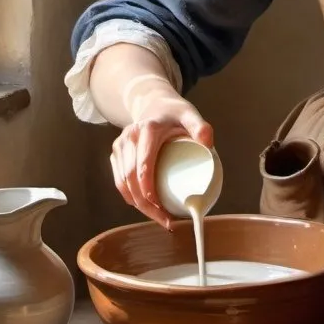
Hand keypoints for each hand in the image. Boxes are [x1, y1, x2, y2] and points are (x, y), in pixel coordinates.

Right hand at [110, 93, 213, 230]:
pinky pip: (120, 181)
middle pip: (130, 179)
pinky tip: (147, 208)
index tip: (160, 207)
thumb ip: (200, 126)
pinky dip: (131, 198)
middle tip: (166, 221)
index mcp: (146, 130)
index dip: (148, 189)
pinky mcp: (116, 154)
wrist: (153, 102)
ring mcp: (120, 146)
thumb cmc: (175, 113)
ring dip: (138, 205)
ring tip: (160, 218)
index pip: (142, 165)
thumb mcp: (190, 114)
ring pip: (122, 184)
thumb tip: (207, 143)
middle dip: (146, 205)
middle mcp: (128, 138)